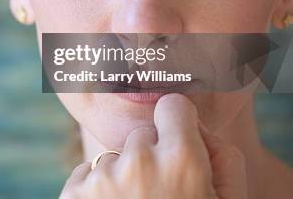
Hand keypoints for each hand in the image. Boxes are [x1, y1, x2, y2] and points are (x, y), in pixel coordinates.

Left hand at [59, 94, 246, 197]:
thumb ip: (223, 159)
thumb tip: (198, 128)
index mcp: (182, 161)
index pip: (174, 106)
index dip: (178, 124)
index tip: (177, 140)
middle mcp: (138, 161)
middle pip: (141, 136)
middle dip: (150, 157)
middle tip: (159, 195)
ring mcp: (102, 178)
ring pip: (113, 157)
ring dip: (122, 177)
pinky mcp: (73, 193)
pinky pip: (87, 173)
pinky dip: (96, 190)